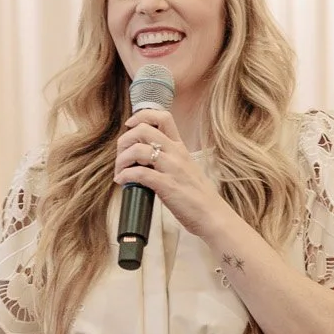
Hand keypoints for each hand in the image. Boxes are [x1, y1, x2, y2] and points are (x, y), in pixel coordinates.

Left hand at [113, 106, 227, 242]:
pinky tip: (122, 182)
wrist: (213, 216)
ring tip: (120, 171)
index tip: (131, 127)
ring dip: (122, 159)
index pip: (163, 117)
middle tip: (121, 155)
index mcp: (180, 147)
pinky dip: (125, 175)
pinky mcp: (167, 185)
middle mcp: (176, 153)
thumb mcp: (186, 168)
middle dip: (125, 140)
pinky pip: (139, 173)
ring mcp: (172, 168)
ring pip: (138, 150)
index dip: (142, 117)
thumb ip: (170, 160)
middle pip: (144, 129)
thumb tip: (144, 160)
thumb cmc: (198, 196)